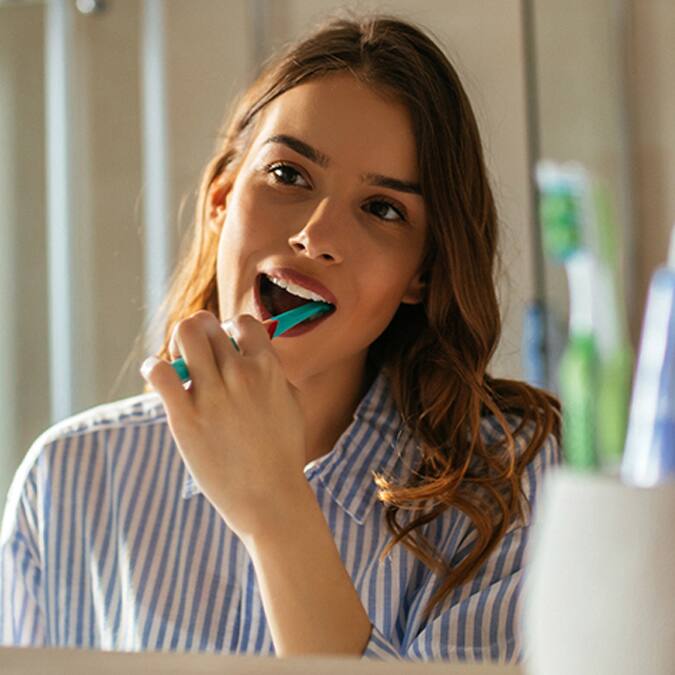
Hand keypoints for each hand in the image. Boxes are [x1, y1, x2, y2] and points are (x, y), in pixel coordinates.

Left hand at [140, 310, 307, 538]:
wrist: (270, 499)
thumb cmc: (283, 454)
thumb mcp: (292, 404)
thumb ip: (274, 373)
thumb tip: (254, 352)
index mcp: (269, 369)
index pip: (242, 321)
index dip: (230, 329)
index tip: (226, 348)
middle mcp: (240, 375)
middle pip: (207, 324)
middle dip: (200, 333)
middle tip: (196, 356)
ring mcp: (213, 396)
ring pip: (183, 335)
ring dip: (177, 344)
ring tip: (180, 365)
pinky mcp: (186, 418)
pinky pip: (159, 372)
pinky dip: (154, 368)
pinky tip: (160, 378)